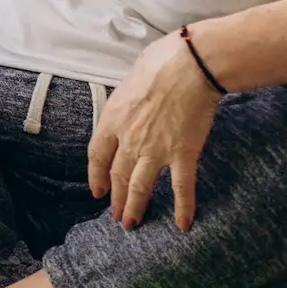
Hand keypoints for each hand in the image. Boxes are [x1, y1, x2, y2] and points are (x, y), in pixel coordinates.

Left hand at [86, 31, 223, 230]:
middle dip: (116, 197)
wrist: (190, 65)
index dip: (96, 175)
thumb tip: (130, 101)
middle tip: (116, 214)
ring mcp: (155, 149)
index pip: (97, 154)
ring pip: (140, 186)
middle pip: (118, 175)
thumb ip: (127, 99)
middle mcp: (130, 139)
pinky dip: (183, 207)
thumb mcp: (131, 79)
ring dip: (135, 206)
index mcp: (114, 119)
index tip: (97, 189)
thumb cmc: (162, 62)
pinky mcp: (182, 153)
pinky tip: (184, 225)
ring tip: (131, 223)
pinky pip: (181, 187)